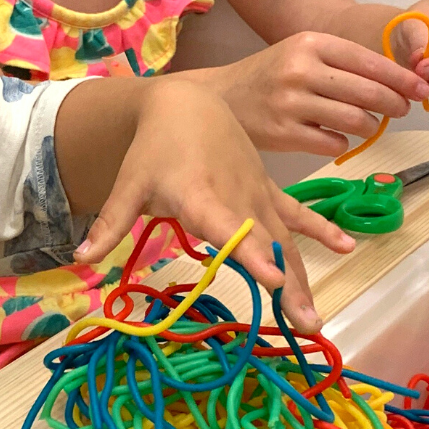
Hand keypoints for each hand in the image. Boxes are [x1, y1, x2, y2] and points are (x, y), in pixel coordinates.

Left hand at [73, 79, 353, 331]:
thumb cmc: (154, 149)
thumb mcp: (129, 184)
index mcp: (202, 198)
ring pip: (286, 241)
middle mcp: (237, 200)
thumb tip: (80, 260)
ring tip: (315, 320)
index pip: (231, 231)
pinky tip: (347, 248)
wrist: (187, 104)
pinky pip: (298, 214)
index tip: (273, 280)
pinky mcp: (267, 192)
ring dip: (304, 279)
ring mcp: (258, 196)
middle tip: (304, 325)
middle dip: (288, 285)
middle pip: (267, 246)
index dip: (252, 255)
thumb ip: (110, 224)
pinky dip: (322, 231)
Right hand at [193, 34, 428, 156]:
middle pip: (368, 92)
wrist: (220, 96)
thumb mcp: (301, 53)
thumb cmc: (269, 75)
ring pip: (355, 120)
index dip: (401, 78)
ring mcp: (291, 103)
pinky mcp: (283, 134)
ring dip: (371, 126)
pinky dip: (343, 142)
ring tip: (369, 125)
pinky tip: (336, 136)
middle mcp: (301, 70)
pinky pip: (333, 143)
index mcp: (311, 43)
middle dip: (394, 104)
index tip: (420, 88)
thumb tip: (396, 84)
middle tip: (402, 110)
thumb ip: (342, 63)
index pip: (369, 61)